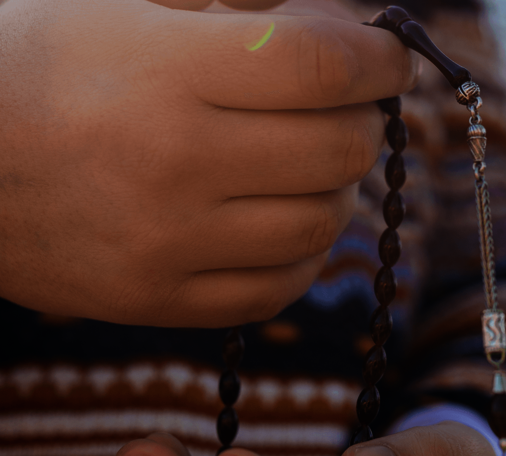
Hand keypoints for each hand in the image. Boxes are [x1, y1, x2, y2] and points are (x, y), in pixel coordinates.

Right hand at [0, 0, 418, 326]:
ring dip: (339, 185)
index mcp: (163, 73)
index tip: (391, 58)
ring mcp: (167, 246)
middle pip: (338, 150)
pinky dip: (304, 250)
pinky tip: (285, 217)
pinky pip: (279, 287)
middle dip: (364, 120)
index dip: (378, 59)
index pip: (320, 65)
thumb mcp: (128, 5)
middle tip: (348, 106)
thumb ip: (241, 11)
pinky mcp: (158, 300)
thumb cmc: (38, 64)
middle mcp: (173, 166)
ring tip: (311, 161)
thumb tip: (347, 31)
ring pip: (321, 224)